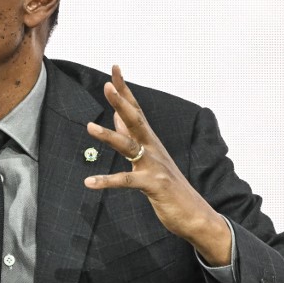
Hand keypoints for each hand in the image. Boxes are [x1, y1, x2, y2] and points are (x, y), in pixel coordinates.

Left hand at [84, 66, 230, 265]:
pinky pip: (126, 181)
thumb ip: (132, 135)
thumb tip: (117, 115)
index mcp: (150, 141)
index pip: (135, 109)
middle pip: (135, 120)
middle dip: (121, 102)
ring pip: (129, 146)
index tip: (114, 68)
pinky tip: (89, 182)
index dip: (124, 89)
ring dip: (109, 135)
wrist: (194, 214)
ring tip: (89, 127)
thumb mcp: (148, 158)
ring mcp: (154, 166)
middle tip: (107, 85)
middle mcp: (153, 148)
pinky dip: (107, 181)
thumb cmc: (168, 186)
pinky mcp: (153, 185)